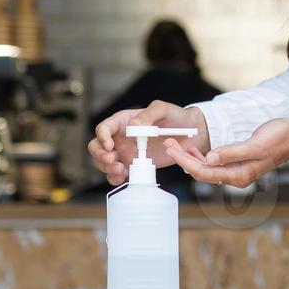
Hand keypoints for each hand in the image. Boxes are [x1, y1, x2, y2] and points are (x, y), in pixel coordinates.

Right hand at [88, 100, 210, 186]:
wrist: (191, 134)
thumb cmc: (176, 118)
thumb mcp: (163, 110)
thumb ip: (148, 114)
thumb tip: (133, 126)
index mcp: (124, 121)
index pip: (104, 128)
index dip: (102, 137)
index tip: (109, 145)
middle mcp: (121, 137)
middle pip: (97, 147)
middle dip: (100, 155)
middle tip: (112, 160)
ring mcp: (125, 152)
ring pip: (104, 163)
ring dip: (106, 168)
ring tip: (121, 169)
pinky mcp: (133, 165)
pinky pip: (117, 174)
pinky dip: (115, 178)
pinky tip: (123, 177)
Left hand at [164, 116, 288, 187]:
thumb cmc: (278, 138)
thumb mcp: (254, 145)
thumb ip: (231, 153)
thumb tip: (208, 159)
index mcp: (239, 175)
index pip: (204, 172)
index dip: (185, 161)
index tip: (172, 149)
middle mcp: (236, 176)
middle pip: (201, 172)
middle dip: (182, 158)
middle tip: (167, 143)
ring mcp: (236, 171)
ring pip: (206, 168)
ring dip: (189, 157)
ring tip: (175, 144)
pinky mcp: (237, 162)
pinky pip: (214, 163)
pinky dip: (201, 156)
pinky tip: (194, 148)